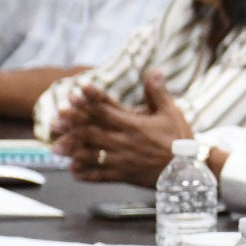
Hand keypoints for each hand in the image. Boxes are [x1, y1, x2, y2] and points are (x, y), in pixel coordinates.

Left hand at [52, 70, 194, 186]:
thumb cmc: (182, 141)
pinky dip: (86, 174)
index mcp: (135, 125)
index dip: (90, 100)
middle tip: (54, 122)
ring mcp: (123, 160)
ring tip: (55, 149)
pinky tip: (73, 172)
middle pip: (92, 132)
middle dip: (72, 126)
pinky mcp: (125, 176)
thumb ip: (158, 92)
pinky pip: (101, 176)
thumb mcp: (172, 113)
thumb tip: (153, 69)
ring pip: (92, 154)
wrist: (191, 171)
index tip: (75, 93)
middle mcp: (125, 142)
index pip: (106, 109)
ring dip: (73, 151)